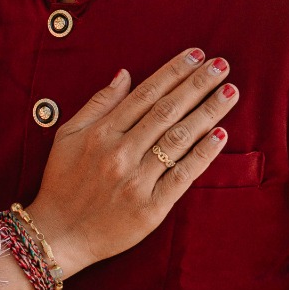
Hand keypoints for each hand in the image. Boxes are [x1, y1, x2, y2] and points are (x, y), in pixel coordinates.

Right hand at [29, 49, 237, 279]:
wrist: (58, 234)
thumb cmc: (62, 182)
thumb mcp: (67, 135)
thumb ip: (98, 103)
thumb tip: (125, 73)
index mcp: (102, 132)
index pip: (145, 94)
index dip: (173, 72)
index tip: (196, 55)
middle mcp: (121, 152)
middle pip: (167, 111)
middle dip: (197, 85)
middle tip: (222, 65)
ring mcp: (137, 180)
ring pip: (179, 139)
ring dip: (208, 112)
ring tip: (230, 92)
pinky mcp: (150, 207)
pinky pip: (182, 176)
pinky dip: (203, 155)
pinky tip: (221, 135)